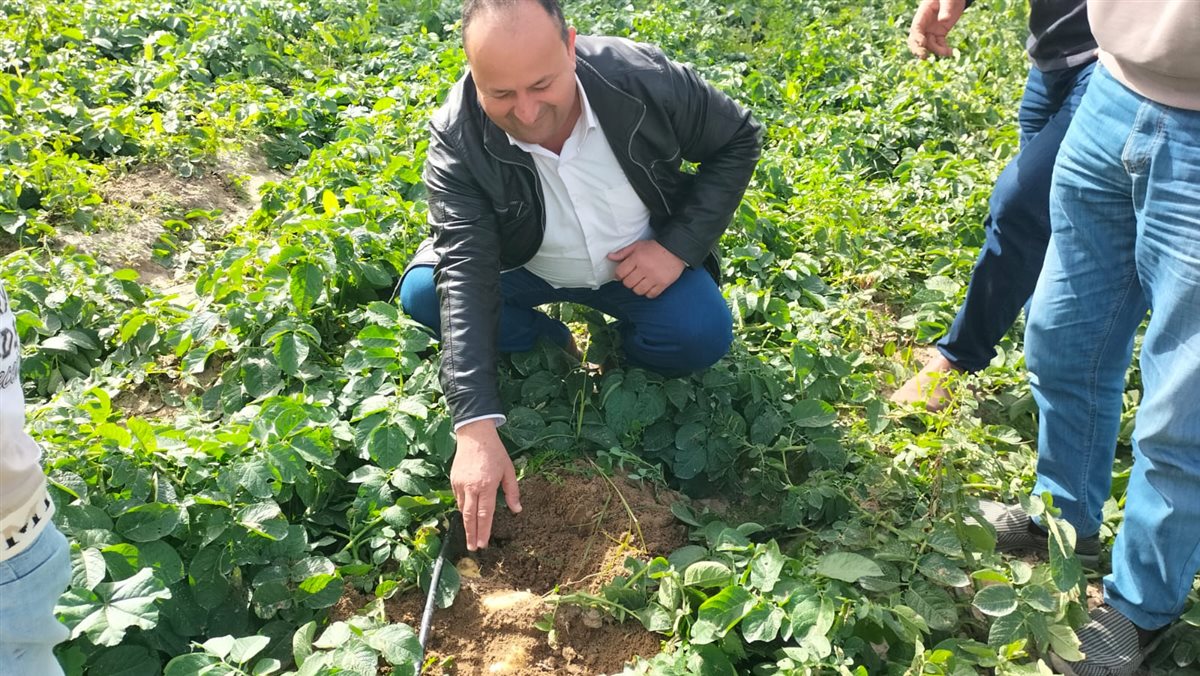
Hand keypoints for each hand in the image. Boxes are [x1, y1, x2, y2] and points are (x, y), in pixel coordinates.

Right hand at [451, 420, 521, 550]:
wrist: (474, 435)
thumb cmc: (495, 452)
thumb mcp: (508, 470)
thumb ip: (512, 491)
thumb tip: (517, 510)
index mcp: (487, 485)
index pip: (485, 514)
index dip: (484, 530)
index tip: (483, 543)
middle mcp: (471, 487)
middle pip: (470, 517)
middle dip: (471, 534)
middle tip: (473, 548)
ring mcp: (460, 484)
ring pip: (463, 509)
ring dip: (467, 524)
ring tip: (471, 536)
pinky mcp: (453, 480)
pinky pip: (458, 499)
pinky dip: (463, 509)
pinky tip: (467, 516)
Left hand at [607, 240, 685, 298]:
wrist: (676, 249)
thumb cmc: (655, 247)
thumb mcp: (638, 246)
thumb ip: (623, 252)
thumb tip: (609, 257)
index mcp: (637, 258)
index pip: (620, 273)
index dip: (618, 275)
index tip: (621, 274)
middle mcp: (645, 269)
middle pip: (628, 283)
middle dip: (627, 281)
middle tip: (632, 277)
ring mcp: (654, 278)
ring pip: (638, 291)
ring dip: (637, 288)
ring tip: (640, 282)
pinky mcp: (663, 284)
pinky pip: (651, 295)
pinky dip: (648, 293)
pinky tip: (649, 286)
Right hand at [907, 0, 965, 58]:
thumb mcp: (947, 0)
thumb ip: (945, 9)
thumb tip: (944, 20)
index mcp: (923, 14)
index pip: (916, 27)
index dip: (917, 36)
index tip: (922, 43)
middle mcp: (925, 24)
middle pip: (916, 39)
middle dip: (918, 49)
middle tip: (923, 56)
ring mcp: (931, 30)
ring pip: (929, 44)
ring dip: (935, 51)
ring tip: (946, 53)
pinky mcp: (940, 34)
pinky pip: (939, 44)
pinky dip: (943, 50)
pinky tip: (950, 52)